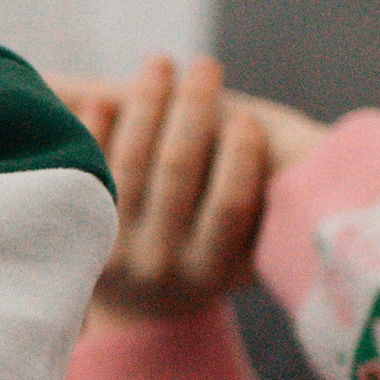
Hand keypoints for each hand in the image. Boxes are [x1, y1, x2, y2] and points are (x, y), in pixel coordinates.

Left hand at [60, 54, 276, 320]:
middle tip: (207, 65)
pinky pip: (85, 169)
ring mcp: (112, 248)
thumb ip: (265, 207)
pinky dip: (95, 130)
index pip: (229, 207)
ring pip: (129, 162)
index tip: (248, 116)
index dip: (239, 159)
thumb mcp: (247, 252)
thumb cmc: (214, 261)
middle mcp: (159, 264)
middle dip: (193, 109)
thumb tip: (304, 159)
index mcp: (210, 271)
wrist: (142, 316)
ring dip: (146, 104)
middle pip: (176, 171)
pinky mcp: (75, 229)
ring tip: (161, 63)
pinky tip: (106, 99)